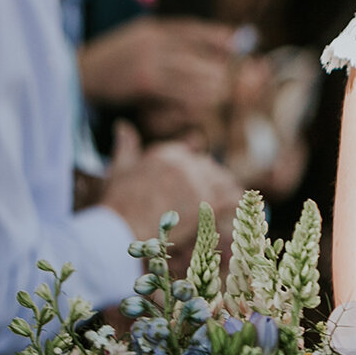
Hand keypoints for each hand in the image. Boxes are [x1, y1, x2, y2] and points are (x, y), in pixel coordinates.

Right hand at [78, 16, 236, 112]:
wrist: (73, 79)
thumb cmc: (108, 65)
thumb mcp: (136, 42)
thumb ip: (165, 41)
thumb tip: (200, 44)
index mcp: (151, 29)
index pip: (191, 28)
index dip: (218, 35)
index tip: (239, 41)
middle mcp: (152, 39)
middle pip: (198, 50)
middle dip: (221, 64)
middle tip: (240, 76)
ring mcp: (148, 58)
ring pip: (192, 70)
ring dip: (212, 83)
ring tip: (226, 92)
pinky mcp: (143, 79)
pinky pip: (178, 88)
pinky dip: (194, 95)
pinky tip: (206, 102)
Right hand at [97, 120, 243, 247]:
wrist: (120, 229)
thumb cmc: (116, 203)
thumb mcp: (120, 169)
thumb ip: (126, 146)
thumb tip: (122, 125)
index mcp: (168, 153)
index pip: (191, 152)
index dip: (195, 167)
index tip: (195, 176)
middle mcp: (187, 163)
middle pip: (209, 167)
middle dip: (209, 179)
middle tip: (210, 194)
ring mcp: (199, 181)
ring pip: (223, 180)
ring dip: (224, 189)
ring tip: (226, 199)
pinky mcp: (210, 201)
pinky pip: (233, 196)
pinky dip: (236, 201)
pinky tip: (239, 206)